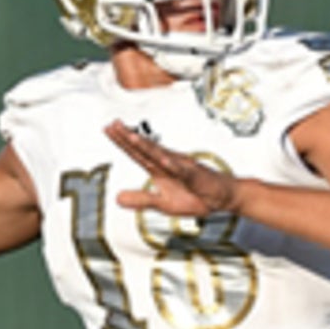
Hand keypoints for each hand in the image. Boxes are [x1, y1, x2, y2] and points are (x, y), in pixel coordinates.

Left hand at [104, 120, 238, 216]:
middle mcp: (168, 163)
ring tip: (131, 137)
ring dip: (146, 146)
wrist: (222, 198)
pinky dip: (173, 165)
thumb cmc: (194, 197)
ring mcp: (181, 168)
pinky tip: (163, 160)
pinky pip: (182, 170)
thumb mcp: (162, 204)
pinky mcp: (194, 176)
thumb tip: (116, 199)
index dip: (122, 142)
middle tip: (112, 124)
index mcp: (159, 169)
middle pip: (144, 149)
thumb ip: (141, 199)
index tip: (108, 129)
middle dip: (128, 137)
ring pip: (161, 155)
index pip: (137, 154)